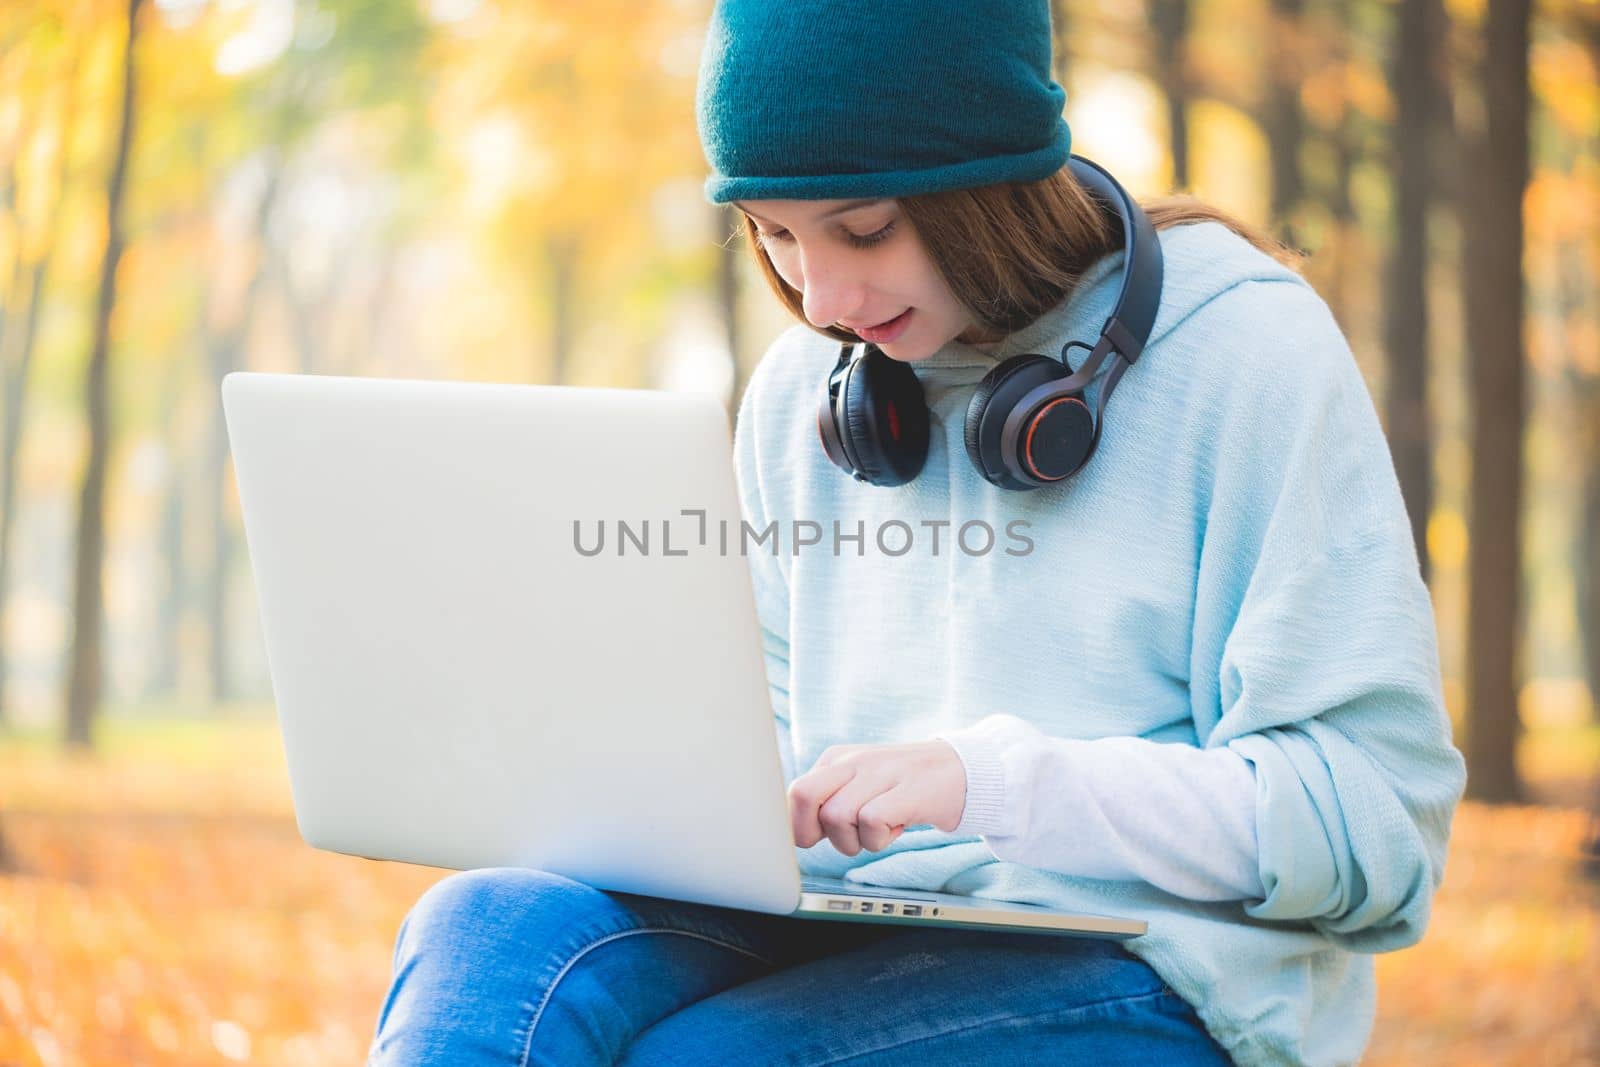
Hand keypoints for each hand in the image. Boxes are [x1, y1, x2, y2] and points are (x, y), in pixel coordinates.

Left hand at [787, 739, 966, 855]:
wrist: (960, 772)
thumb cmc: (902, 789)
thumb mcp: (859, 788)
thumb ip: (827, 804)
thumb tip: (795, 835)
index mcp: (836, 760)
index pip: (793, 792)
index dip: (797, 826)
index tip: (816, 839)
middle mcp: (853, 761)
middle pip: (803, 795)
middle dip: (813, 831)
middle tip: (842, 838)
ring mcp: (881, 773)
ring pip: (837, 816)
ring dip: (855, 841)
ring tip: (878, 830)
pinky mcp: (907, 790)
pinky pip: (871, 822)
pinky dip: (879, 839)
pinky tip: (897, 827)